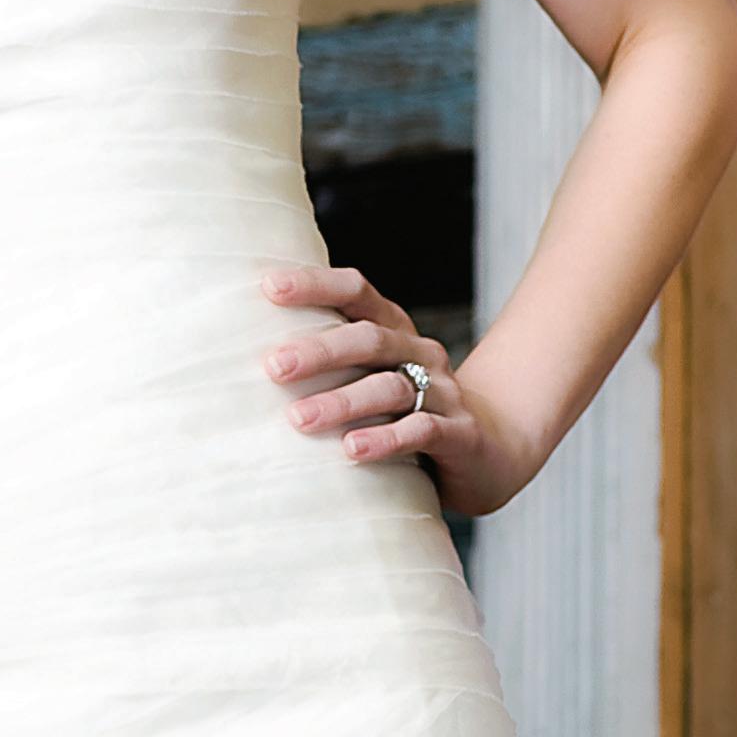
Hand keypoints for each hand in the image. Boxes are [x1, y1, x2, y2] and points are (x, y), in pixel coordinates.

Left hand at [259, 264, 536, 515]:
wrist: (489, 450)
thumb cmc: (407, 411)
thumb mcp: (369, 379)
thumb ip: (327, 365)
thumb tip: (246, 358)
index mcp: (394, 331)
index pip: (357, 293)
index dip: (316, 285)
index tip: (268, 288)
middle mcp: (419, 353)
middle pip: (369, 340)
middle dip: (319, 352)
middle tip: (273, 366)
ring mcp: (443, 392)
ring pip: (390, 388)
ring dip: (342, 403)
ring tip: (298, 420)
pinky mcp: (459, 434)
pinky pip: (422, 432)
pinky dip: (386, 440)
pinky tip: (352, 451)